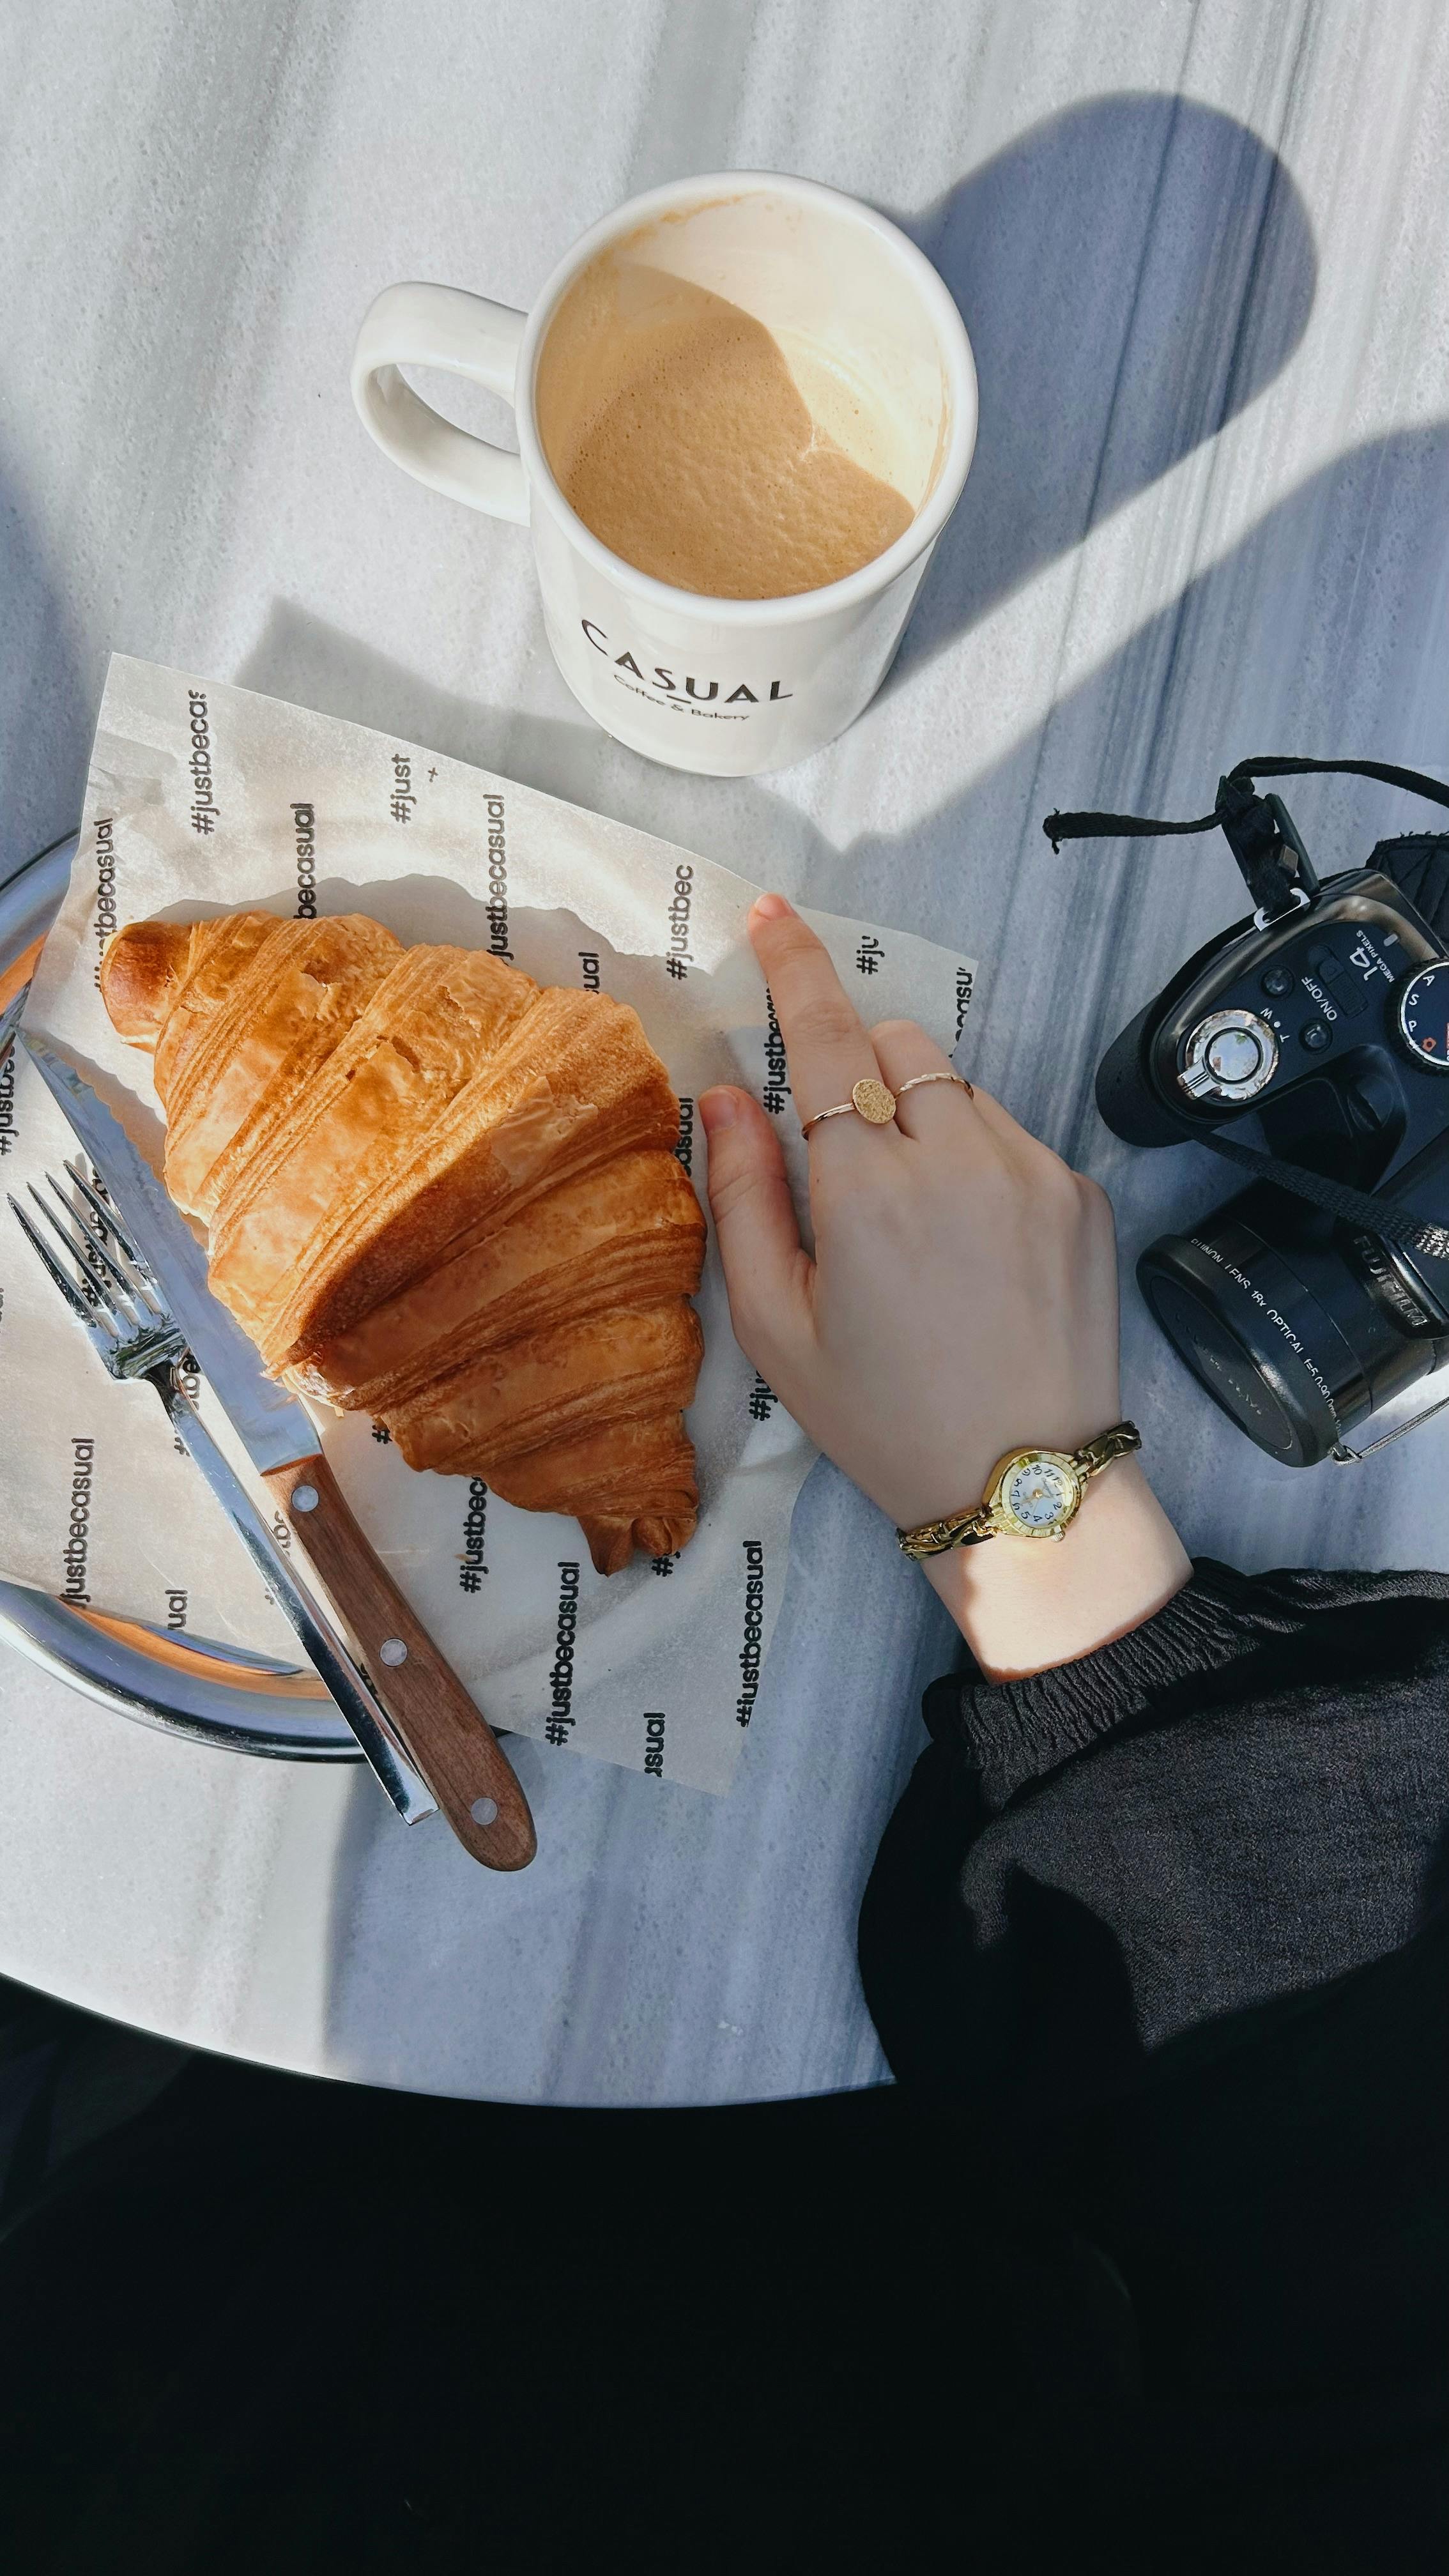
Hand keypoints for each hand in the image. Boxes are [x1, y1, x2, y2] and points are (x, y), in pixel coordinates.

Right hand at [698, 897, 1189, 1678]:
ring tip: (919, 1230)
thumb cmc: (880, 1418)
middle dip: (861, 1064)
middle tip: (846, 1157)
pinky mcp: (1082, 1193)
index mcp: (864, 1189)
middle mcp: (955, 1157)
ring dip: (923, 1117)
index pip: (823, 1036)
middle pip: (897, 1041)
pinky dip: (981, 1162)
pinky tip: (973, 1254)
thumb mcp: (775, 1326)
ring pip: (958, 1085)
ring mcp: (1032, 1170)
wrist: (1020, 1483)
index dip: (794, 965)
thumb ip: (744, 1196)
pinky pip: (1014, 1136)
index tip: (773, 914)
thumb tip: (725, 1096)